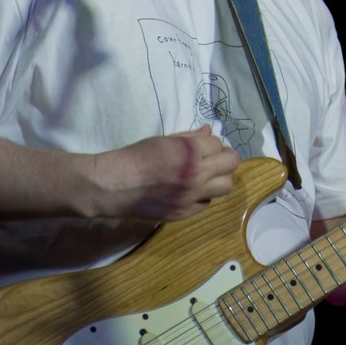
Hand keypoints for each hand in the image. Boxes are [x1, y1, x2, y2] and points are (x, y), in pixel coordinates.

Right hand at [90, 126, 240, 221]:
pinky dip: (203, 195)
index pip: (218, 143)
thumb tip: (209, 131)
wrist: (114, 185)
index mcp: (189, 152)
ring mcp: (191, 197)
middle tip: (214, 158)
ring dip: (219, 178)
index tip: (203, 146)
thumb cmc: (136, 157)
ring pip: (225, 186)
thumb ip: (190, 137)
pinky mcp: (184, 213)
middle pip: (231, 164)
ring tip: (206, 175)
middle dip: (225, 158)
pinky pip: (207, 203)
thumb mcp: (164, 140)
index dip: (210, 143)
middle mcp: (195, 175)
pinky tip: (190, 191)